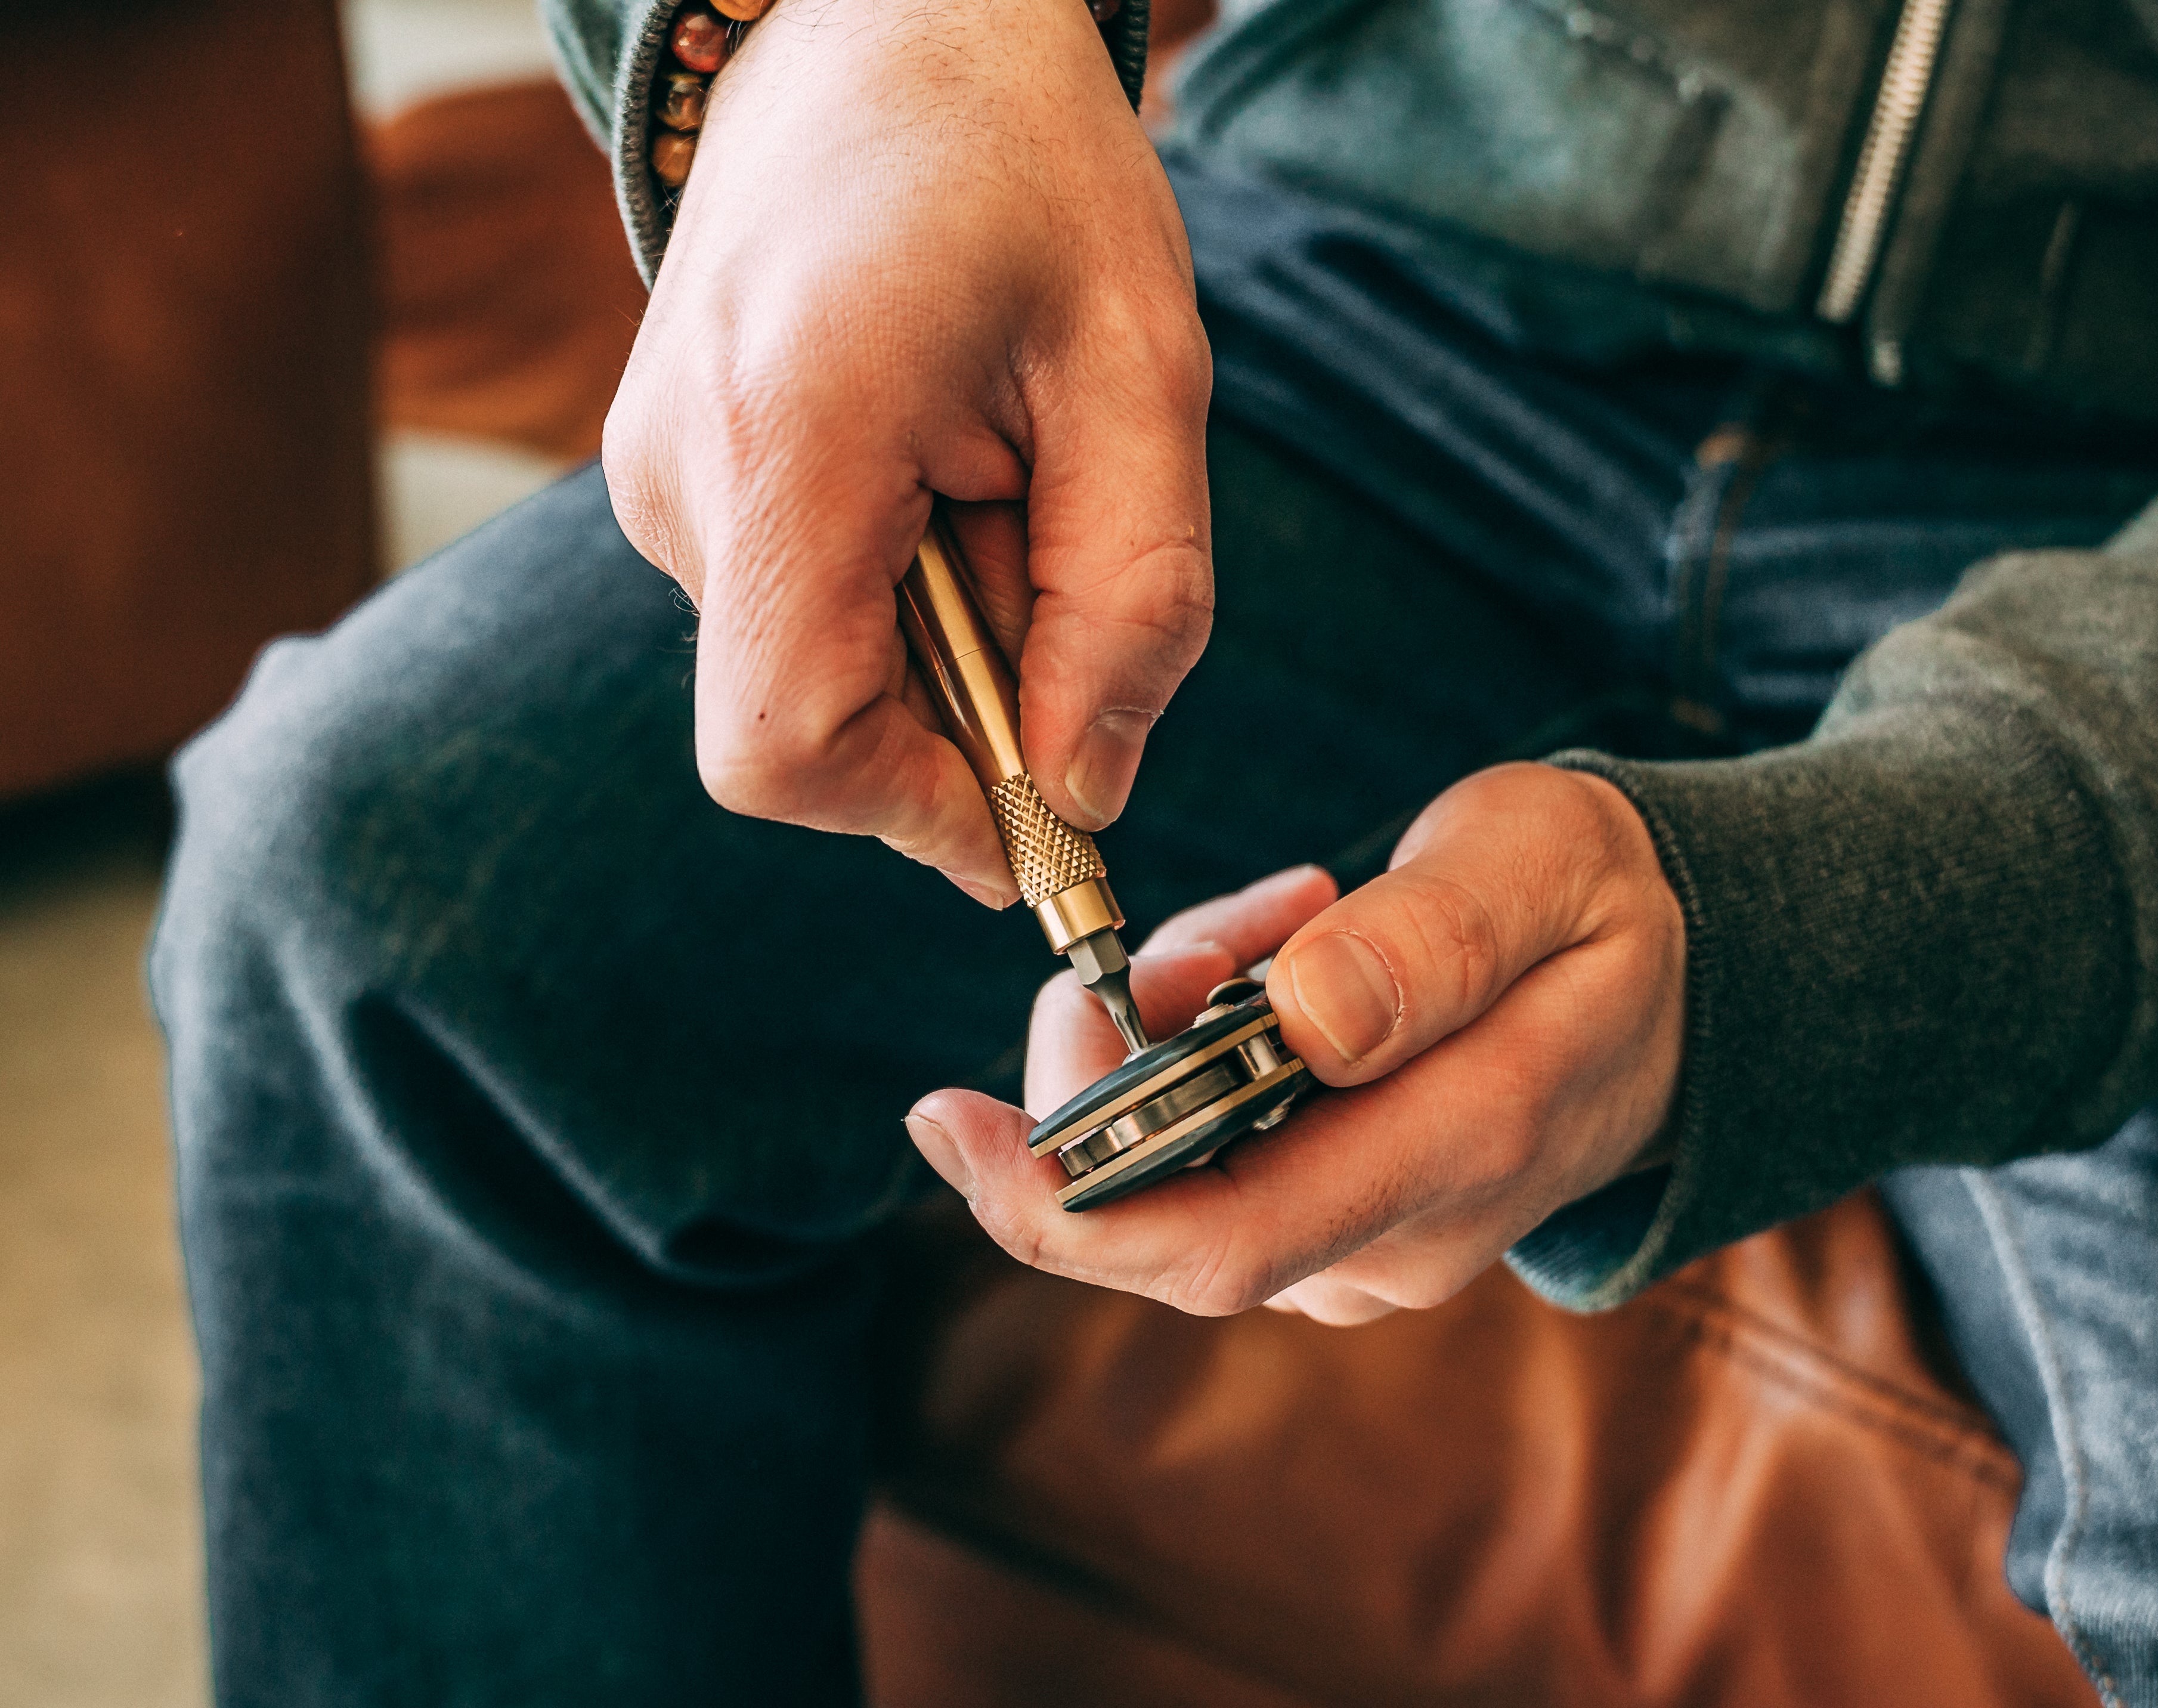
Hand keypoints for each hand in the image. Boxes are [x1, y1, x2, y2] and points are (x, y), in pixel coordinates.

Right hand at [603, 0, 1213, 905]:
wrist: (873, 21)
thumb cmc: (1021, 168)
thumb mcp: (1139, 371)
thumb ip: (1131, 602)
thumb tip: (1082, 793)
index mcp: (784, 439)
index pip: (786, 745)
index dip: (915, 814)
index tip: (1035, 799)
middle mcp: (678, 477)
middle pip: (807, 726)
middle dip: (958, 707)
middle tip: (1045, 547)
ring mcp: (655, 481)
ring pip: (805, 672)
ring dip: (934, 636)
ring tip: (991, 473)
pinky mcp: (671, 478)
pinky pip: (789, 608)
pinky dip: (891, 591)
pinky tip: (937, 468)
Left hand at [906, 763, 1686, 1322]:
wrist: (1667, 981)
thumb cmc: (1593, 905)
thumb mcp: (1534, 867)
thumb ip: (1430, 944)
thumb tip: (1303, 1021)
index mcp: (1463, 1149)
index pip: (1225, 1240)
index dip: (1066, 1206)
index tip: (946, 1121)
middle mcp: (1400, 1239)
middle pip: (1163, 1217)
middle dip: (1100, 1078)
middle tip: (1148, 946)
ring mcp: (1365, 1244)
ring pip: (1179, 1172)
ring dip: (1167, 1034)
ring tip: (1283, 913)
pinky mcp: (1337, 1221)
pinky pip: (1210, 1156)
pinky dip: (1196, 1051)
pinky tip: (1275, 964)